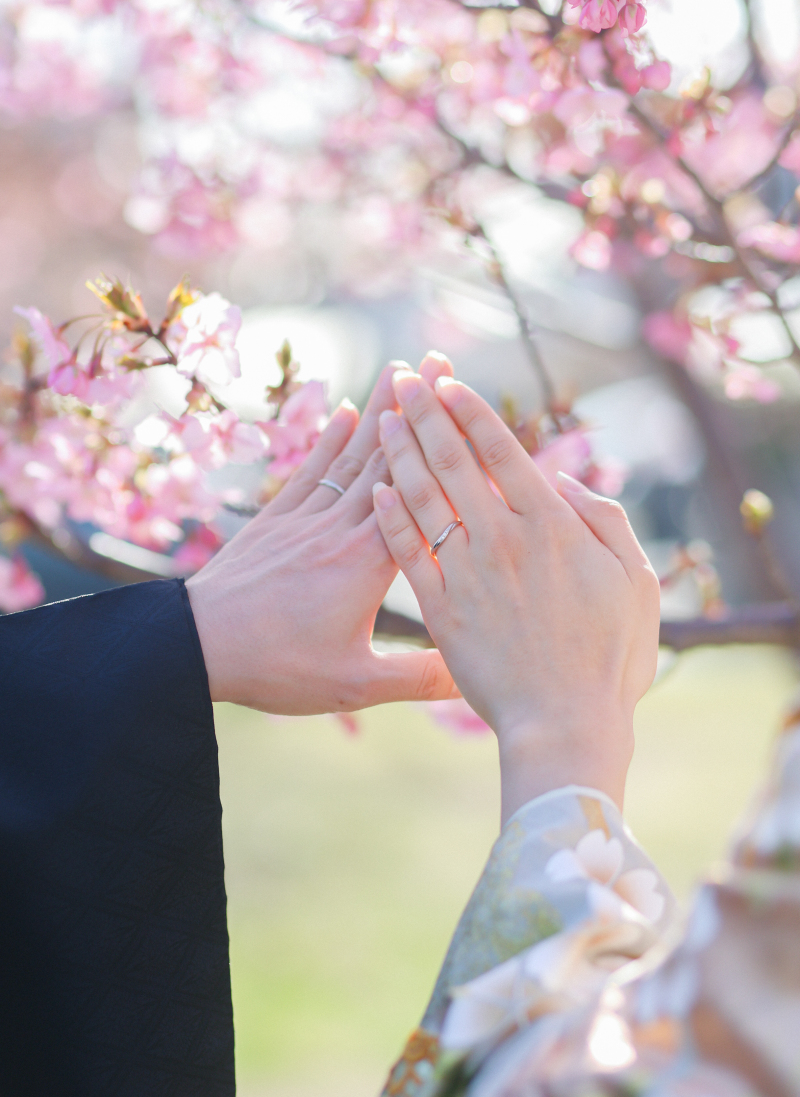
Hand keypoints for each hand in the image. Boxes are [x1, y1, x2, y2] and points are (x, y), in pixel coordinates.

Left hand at [187, 354, 458, 714]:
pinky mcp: (276, 520)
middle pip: (387, 459)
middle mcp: (340, 529)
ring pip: (351, 456)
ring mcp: (305, 519)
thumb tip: (475, 677)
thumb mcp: (354, 685)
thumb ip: (418, 678)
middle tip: (440, 361)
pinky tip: (345, 410)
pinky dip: (329, 439)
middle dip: (416, 408)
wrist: (197, 648)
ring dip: (377, 411)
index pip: (418, 494)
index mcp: (369, 564)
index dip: (444, 447)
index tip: (463, 404)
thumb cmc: (278, 668)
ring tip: (399, 369)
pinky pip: (311, 471)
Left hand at [372, 373, 659, 817]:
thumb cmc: (608, 660)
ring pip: (420, 496)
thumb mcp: (633, 587)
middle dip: (425, 413)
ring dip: (400, 450)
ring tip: (385, 414)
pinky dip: (388, 514)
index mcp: (544, 529)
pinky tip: (375, 486)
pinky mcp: (436, 608)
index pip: (497, 454)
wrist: (562, 726)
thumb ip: (604, 526)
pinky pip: (405, 549)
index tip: (447, 381)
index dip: (469, 413)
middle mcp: (497, 540)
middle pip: (450, 462)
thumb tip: (567, 487)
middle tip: (405, 375)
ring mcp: (461, 573)